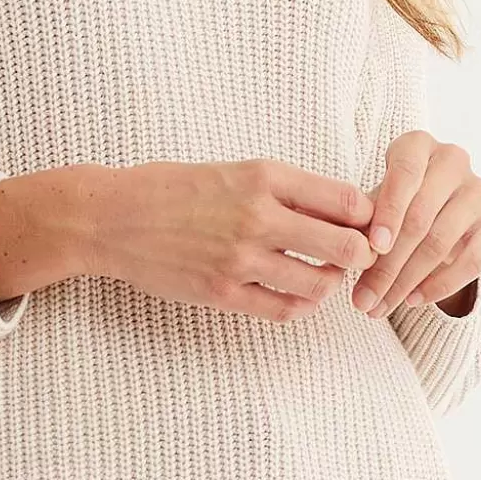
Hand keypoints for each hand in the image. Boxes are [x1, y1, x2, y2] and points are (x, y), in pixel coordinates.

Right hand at [87, 158, 379, 323]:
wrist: (112, 217)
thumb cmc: (173, 188)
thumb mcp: (233, 170)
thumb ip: (284, 189)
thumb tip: (342, 209)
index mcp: (263, 176)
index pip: (347, 200)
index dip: (368, 217)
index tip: (366, 225)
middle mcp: (257, 215)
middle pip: (345, 247)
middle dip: (359, 255)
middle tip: (354, 257)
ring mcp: (240, 258)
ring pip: (319, 284)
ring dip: (328, 283)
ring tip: (320, 275)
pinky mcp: (223, 293)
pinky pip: (284, 309)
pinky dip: (300, 305)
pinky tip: (295, 295)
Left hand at [351, 132, 480, 317]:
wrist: (435, 209)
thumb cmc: (392, 202)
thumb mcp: (373, 202)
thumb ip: (360, 221)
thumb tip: (345, 253)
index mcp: (417, 145)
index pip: (405, 175)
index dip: (388, 213)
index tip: (371, 249)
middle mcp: (453, 160)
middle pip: (420, 217)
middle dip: (388, 264)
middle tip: (363, 299)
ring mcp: (479, 191)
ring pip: (442, 242)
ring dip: (407, 281)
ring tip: (380, 306)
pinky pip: (472, 261)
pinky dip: (440, 285)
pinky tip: (412, 300)